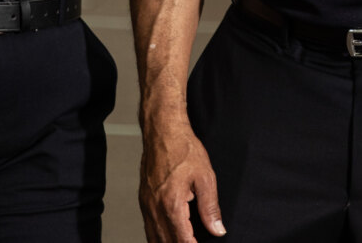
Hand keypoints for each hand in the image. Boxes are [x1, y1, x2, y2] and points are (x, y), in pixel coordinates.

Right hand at [139, 112, 224, 241]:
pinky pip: (148, 227)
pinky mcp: (144, 200)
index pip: (182, 241)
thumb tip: (217, 229)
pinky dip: (158, 236)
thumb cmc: (182, 148)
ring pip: (154, 238)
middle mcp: (155, 208)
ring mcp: (147, 205)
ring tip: (183, 241)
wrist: (162, 130)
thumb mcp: (205, 177)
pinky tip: (167, 236)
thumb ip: (210, 207)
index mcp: (172, 204)